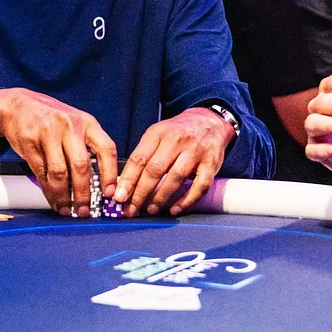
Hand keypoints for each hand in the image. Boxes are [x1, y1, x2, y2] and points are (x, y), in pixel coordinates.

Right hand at [0, 88, 117, 215]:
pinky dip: (49, 192)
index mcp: (86, 122)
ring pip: (59, 172)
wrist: (17, 105)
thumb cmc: (51, 118)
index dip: (110, 173)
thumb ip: (88, 145)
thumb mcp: (75, 123)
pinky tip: (54, 200)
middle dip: (84, 193)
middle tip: (84, 211)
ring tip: (67, 209)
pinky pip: (41, 173)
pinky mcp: (30, 143)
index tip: (110, 193)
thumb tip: (102, 182)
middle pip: (81, 165)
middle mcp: (69, 126)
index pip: (106, 149)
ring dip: (64, 196)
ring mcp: (48, 134)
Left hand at [115, 108, 232, 216]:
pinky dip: (186, 200)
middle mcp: (177, 140)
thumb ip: (143, 155)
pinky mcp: (211, 163)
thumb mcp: (158, 135)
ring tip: (151, 209)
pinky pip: (200, 186)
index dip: (128, 180)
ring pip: (176, 178)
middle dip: (140, 193)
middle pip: (155, 170)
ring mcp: (196, 151)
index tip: (119, 196)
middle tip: (131, 209)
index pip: (139, 159)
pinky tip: (175, 209)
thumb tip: (125, 184)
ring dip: (161, 197)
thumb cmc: (178, 133)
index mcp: (158, 133)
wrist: (209, 122)